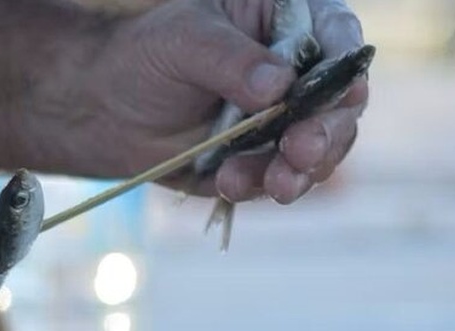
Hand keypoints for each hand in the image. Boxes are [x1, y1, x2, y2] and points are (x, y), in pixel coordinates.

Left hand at [59, 0, 367, 203]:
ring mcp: (285, 122)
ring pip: (320, 149)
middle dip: (326, 131)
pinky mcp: (264, 162)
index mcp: (287, 21)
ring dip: (301, 170)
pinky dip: (261, 186)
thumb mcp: (184, 42)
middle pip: (340, 102)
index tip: (343, 85)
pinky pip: (280, 178)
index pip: (335, 32)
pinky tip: (230, 183)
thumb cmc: (147, 57)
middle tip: (302, 150)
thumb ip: (230, 61)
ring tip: (276, 184)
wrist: (107, 110)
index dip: (346, 59)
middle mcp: (298, 73)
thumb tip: (279, 87)